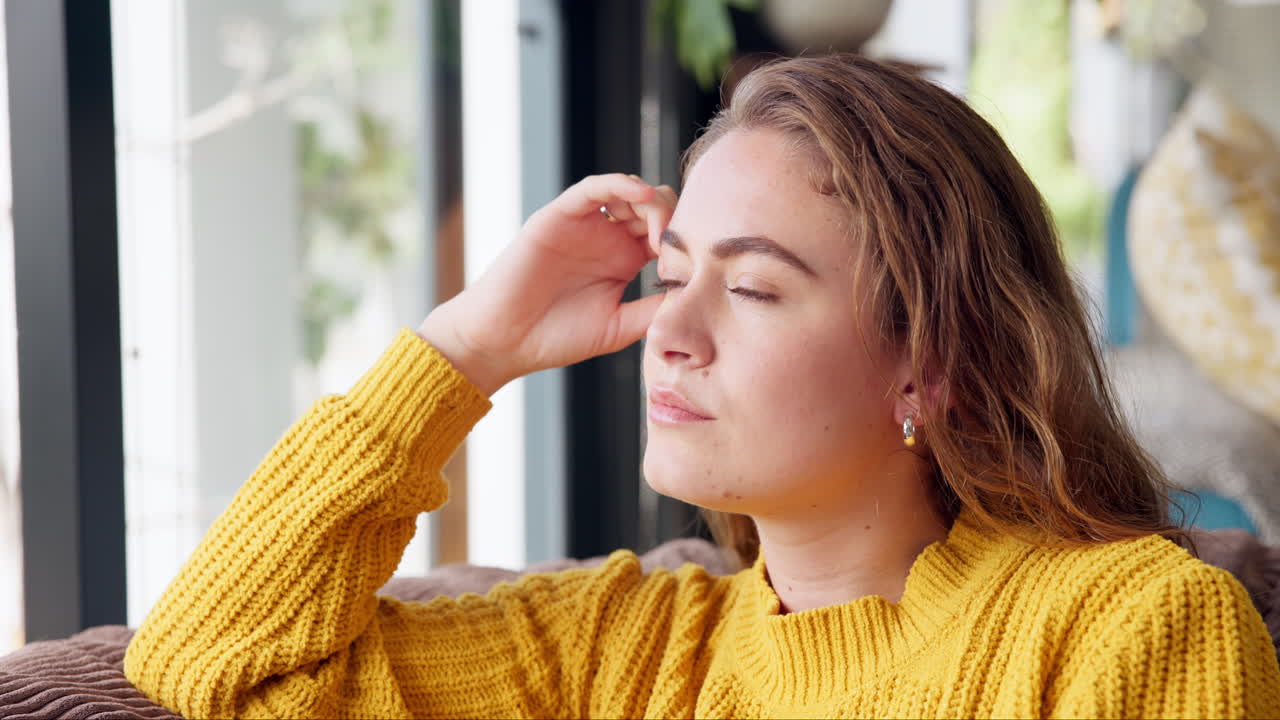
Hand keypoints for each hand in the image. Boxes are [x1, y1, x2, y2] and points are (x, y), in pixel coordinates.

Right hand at [418, 174, 677, 394]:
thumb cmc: (556, 338)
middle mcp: (608, 236)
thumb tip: (695, 293)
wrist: (504, 340)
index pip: (667, 233)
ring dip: (652, 201)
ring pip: (629, 191)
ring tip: (662, 229)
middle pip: (653, 207)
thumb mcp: (619, 327)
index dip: (686, 240)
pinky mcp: (560, 215)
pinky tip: (639, 194)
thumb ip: (653, 308)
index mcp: (625, 259)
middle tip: (679, 246)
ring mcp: (585, 224)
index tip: (696, 263)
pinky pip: (593, 189)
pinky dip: (618, 184)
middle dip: (674, 218)